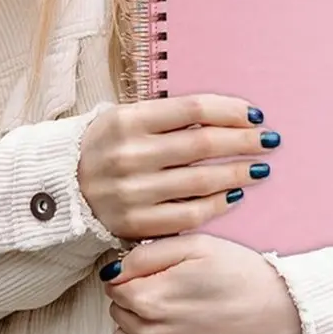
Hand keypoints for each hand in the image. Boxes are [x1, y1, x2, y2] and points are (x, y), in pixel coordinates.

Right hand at [77, 94, 278, 240]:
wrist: (63, 187)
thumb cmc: (108, 145)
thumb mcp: (127, 118)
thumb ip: (169, 117)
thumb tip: (228, 115)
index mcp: (129, 120)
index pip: (193, 109)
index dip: (230, 110)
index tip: (255, 114)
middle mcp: (130, 155)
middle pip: (202, 144)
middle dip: (244, 141)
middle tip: (269, 140)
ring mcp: (132, 192)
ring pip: (200, 181)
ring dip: (238, 173)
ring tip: (260, 168)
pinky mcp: (135, 224)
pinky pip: (188, 215)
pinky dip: (217, 204)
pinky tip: (234, 195)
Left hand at [103, 233, 302, 333]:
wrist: (279, 316)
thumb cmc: (244, 278)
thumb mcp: (198, 245)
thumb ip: (149, 253)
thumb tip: (116, 267)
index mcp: (153, 298)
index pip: (113, 283)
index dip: (131, 271)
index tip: (150, 269)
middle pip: (117, 309)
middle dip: (135, 295)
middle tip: (167, 287)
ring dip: (135, 323)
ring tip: (168, 311)